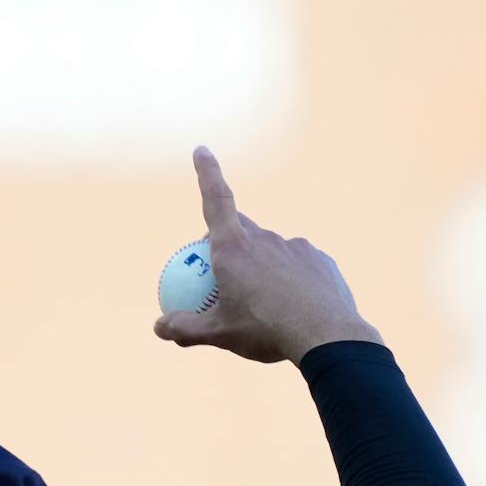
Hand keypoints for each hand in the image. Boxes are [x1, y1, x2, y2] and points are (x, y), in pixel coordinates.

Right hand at [152, 147, 381, 366]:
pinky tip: (293, 306)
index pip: (216, 200)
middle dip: (229, 239)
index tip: (202, 149)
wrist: (327, 336)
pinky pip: (298, 265)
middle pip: (240, 227)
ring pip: (271, 249)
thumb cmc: (265, 332)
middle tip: (224, 272)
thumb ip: (187, 328)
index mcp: (233, 249)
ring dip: (262, 266)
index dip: (208, 173)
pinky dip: (290, 279)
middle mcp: (264, 239)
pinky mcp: (319, 260)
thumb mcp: (220, 334)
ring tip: (265, 303)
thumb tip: (159, 327)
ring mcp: (295, 247)